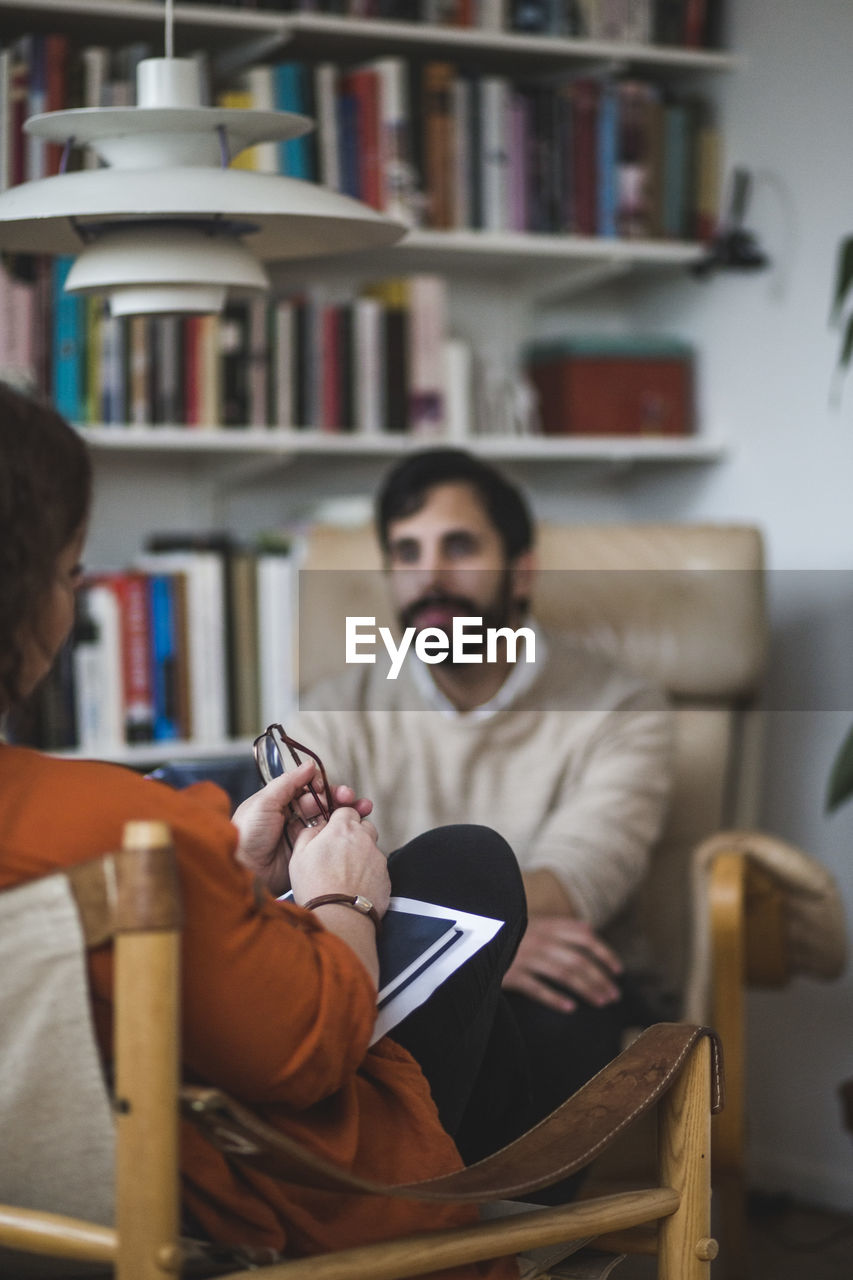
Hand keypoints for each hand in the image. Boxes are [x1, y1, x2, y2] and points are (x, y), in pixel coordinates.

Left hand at [233, 761, 373, 896]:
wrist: (244, 870)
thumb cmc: (246, 834)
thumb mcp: (264, 802)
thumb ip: (288, 783)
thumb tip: (309, 765)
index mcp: (281, 801)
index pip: (307, 787)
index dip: (320, 785)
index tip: (324, 787)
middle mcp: (294, 816)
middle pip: (323, 801)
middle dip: (338, 796)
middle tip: (348, 797)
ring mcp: (304, 834)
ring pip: (331, 818)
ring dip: (348, 811)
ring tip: (363, 808)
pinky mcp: (311, 851)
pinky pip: (330, 838)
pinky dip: (344, 831)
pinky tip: (357, 826)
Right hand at [288, 805, 389, 917]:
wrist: (340, 916)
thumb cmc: (315, 886)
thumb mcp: (298, 856)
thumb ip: (308, 834)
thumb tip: (316, 827)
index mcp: (342, 829)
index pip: (346, 810)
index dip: (339, 820)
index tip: (332, 831)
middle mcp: (364, 838)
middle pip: (363, 826)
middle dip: (354, 834)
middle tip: (339, 851)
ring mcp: (378, 857)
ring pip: (371, 847)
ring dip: (362, 854)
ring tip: (346, 872)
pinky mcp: (386, 876)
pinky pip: (378, 868)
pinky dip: (369, 873)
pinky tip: (355, 886)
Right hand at [502, 916, 622, 1013]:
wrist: (471, 931)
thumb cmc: (506, 928)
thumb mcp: (532, 919)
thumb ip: (558, 925)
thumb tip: (588, 928)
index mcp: (547, 924)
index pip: (584, 936)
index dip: (604, 953)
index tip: (618, 970)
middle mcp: (540, 939)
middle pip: (579, 960)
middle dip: (600, 978)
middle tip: (614, 996)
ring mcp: (526, 956)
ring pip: (564, 974)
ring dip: (586, 989)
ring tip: (602, 1002)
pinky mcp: (510, 973)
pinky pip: (537, 988)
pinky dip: (554, 998)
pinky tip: (570, 1009)